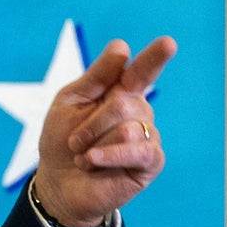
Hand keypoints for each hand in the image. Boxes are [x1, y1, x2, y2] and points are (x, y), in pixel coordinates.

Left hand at [33, 37, 174, 226]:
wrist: (58, 183)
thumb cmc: (62, 140)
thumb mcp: (70, 102)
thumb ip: (96, 76)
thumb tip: (122, 46)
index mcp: (121, 92)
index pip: (142, 70)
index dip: (155, 57)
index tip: (168, 43)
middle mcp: (140, 111)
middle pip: (123, 103)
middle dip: (90, 125)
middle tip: (75, 141)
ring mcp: (148, 136)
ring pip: (127, 129)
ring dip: (95, 144)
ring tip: (84, 157)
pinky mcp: (151, 162)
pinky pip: (138, 151)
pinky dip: (109, 156)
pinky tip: (93, 162)